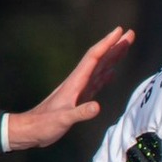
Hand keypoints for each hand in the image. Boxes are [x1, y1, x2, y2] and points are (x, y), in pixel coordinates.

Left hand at [1, 27, 134, 151]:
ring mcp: (79, 89)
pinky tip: (112, 72)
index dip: (107, 44)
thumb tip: (97, 107)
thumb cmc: (44, 124)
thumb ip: (80, 113)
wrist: (31, 129)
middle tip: (130, 34)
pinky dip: (106, 75)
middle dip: (115, 46)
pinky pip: (97, 82)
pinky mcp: (80, 98)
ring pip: (100, 68)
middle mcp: (79, 82)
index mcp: (76, 82)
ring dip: (113, 57)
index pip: (94, 57)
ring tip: (125, 47)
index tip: (119, 31)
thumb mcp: (63, 120)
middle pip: (100, 59)